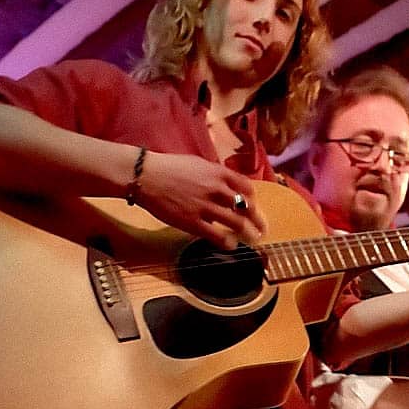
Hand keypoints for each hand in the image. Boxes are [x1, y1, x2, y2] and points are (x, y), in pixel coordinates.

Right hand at [135, 153, 266, 250]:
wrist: (146, 176)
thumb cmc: (168, 168)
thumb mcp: (197, 163)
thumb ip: (214, 174)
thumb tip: (225, 184)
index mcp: (218, 172)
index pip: (247, 187)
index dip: (254, 200)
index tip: (254, 208)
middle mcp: (216, 189)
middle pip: (247, 207)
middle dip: (258, 220)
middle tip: (262, 229)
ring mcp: (205, 206)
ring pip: (237, 223)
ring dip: (248, 233)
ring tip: (252, 239)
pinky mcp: (193, 222)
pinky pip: (218, 236)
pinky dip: (228, 242)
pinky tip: (230, 245)